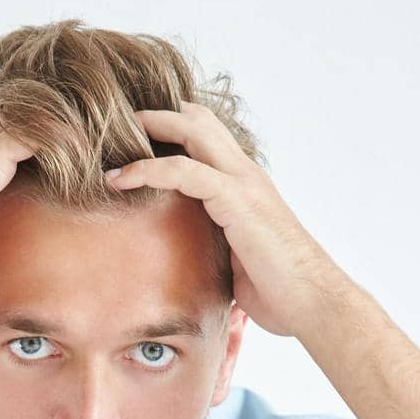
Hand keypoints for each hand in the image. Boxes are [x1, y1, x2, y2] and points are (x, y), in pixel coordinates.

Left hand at [105, 101, 347, 337]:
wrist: (312, 303)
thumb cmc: (278, 289)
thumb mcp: (235, 259)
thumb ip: (212, 243)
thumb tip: (184, 259)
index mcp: (244, 184)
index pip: (207, 135)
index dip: (171, 127)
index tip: (130, 138)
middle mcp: (245, 174)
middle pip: (198, 119)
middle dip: (155, 115)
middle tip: (114, 124)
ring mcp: (243, 183)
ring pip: (192, 131)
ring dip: (148, 129)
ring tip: (107, 140)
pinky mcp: (236, 201)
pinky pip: (185, 171)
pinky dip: (148, 169)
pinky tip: (120, 178)